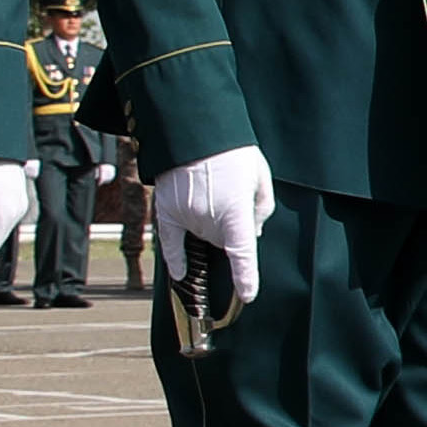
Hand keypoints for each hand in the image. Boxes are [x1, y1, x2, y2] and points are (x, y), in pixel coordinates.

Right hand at [164, 147, 277, 290]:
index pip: (243, 255)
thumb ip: (260, 208)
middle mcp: (209, 221)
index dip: (246, 278)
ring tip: (213, 195)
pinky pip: (170, 243)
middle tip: (232, 198)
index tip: (248, 295)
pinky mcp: (165, 211)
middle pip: (224, 241)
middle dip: (231, 230)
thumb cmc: (233, 152)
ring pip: (203, 236)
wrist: (193, 131)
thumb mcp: (260, 176)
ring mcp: (185, 217)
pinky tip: (182, 273)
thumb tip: (252, 232)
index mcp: (236, 213)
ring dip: (210, 228)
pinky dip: (176, 259)